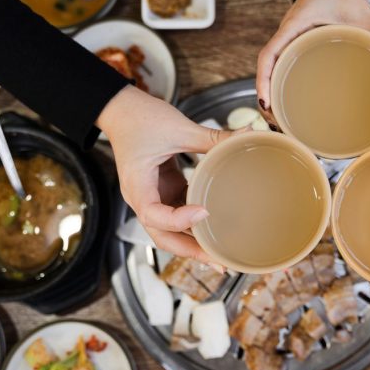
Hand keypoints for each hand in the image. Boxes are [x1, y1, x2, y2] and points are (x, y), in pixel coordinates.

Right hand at [98, 86, 230, 263]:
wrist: (120, 108)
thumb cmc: (140, 118)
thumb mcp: (178, 126)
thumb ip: (213, 136)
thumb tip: (249, 134)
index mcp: (137, 184)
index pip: (153, 215)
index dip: (178, 219)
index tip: (204, 211)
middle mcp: (142, 197)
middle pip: (163, 236)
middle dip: (191, 251)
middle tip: (220, 261)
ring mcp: (153, 196)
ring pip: (171, 231)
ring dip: (195, 243)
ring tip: (223, 254)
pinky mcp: (163, 190)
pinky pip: (179, 214)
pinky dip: (196, 225)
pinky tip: (217, 230)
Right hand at [256, 0, 369, 112]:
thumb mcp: (361, 10)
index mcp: (293, 26)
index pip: (268, 55)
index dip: (264, 80)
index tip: (266, 102)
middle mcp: (286, 35)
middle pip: (267, 69)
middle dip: (266, 97)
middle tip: (274, 123)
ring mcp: (289, 42)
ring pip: (273, 71)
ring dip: (273, 95)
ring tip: (279, 122)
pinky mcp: (297, 46)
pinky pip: (284, 67)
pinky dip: (283, 86)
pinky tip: (292, 105)